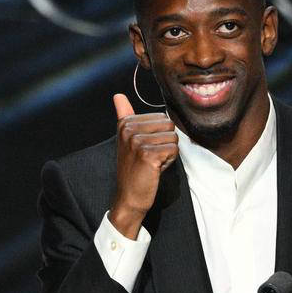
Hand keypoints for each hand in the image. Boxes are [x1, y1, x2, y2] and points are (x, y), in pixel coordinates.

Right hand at [110, 93, 176, 238]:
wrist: (129, 197)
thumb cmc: (133, 169)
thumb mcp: (127, 139)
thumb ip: (124, 116)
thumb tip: (118, 95)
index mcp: (125, 123)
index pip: (162, 118)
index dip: (159, 135)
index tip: (145, 149)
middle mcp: (129, 129)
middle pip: (169, 125)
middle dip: (166, 142)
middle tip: (151, 157)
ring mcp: (137, 141)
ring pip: (173, 138)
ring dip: (168, 153)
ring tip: (153, 163)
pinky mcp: (147, 155)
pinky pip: (173, 149)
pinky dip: (169, 161)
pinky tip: (155, 169)